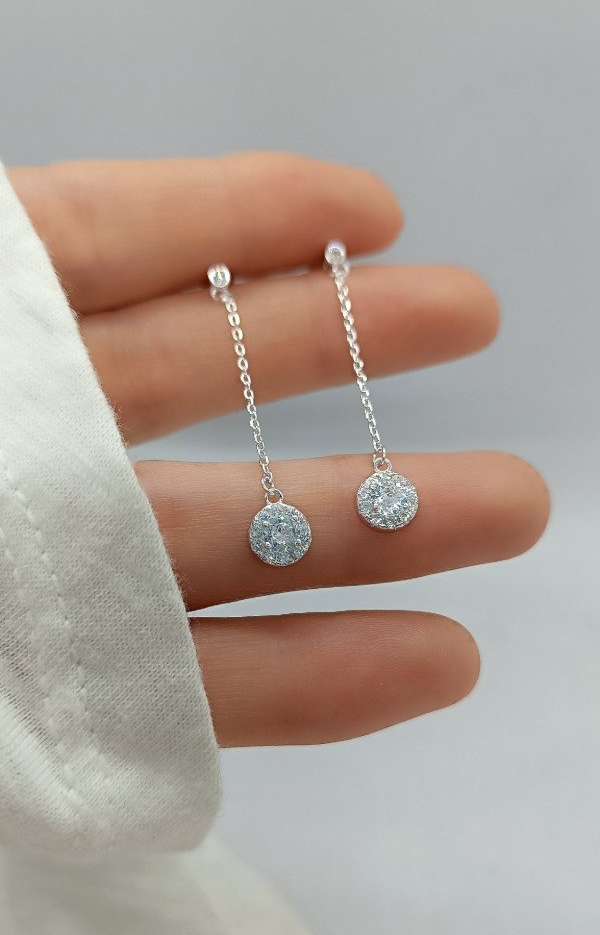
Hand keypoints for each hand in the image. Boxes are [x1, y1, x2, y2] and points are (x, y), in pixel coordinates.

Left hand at [10, 155, 548, 746]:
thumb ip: (12, 268)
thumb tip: (81, 231)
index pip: (92, 248)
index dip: (232, 218)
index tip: (368, 213)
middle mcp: (10, 457)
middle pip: (182, 381)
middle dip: (338, 346)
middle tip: (472, 316)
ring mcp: (40, 586)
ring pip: (215, 546)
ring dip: (373, 528)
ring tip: (517, 509)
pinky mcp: (53, 721)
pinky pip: (186, 697)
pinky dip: (309, 685)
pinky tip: (429, 665)